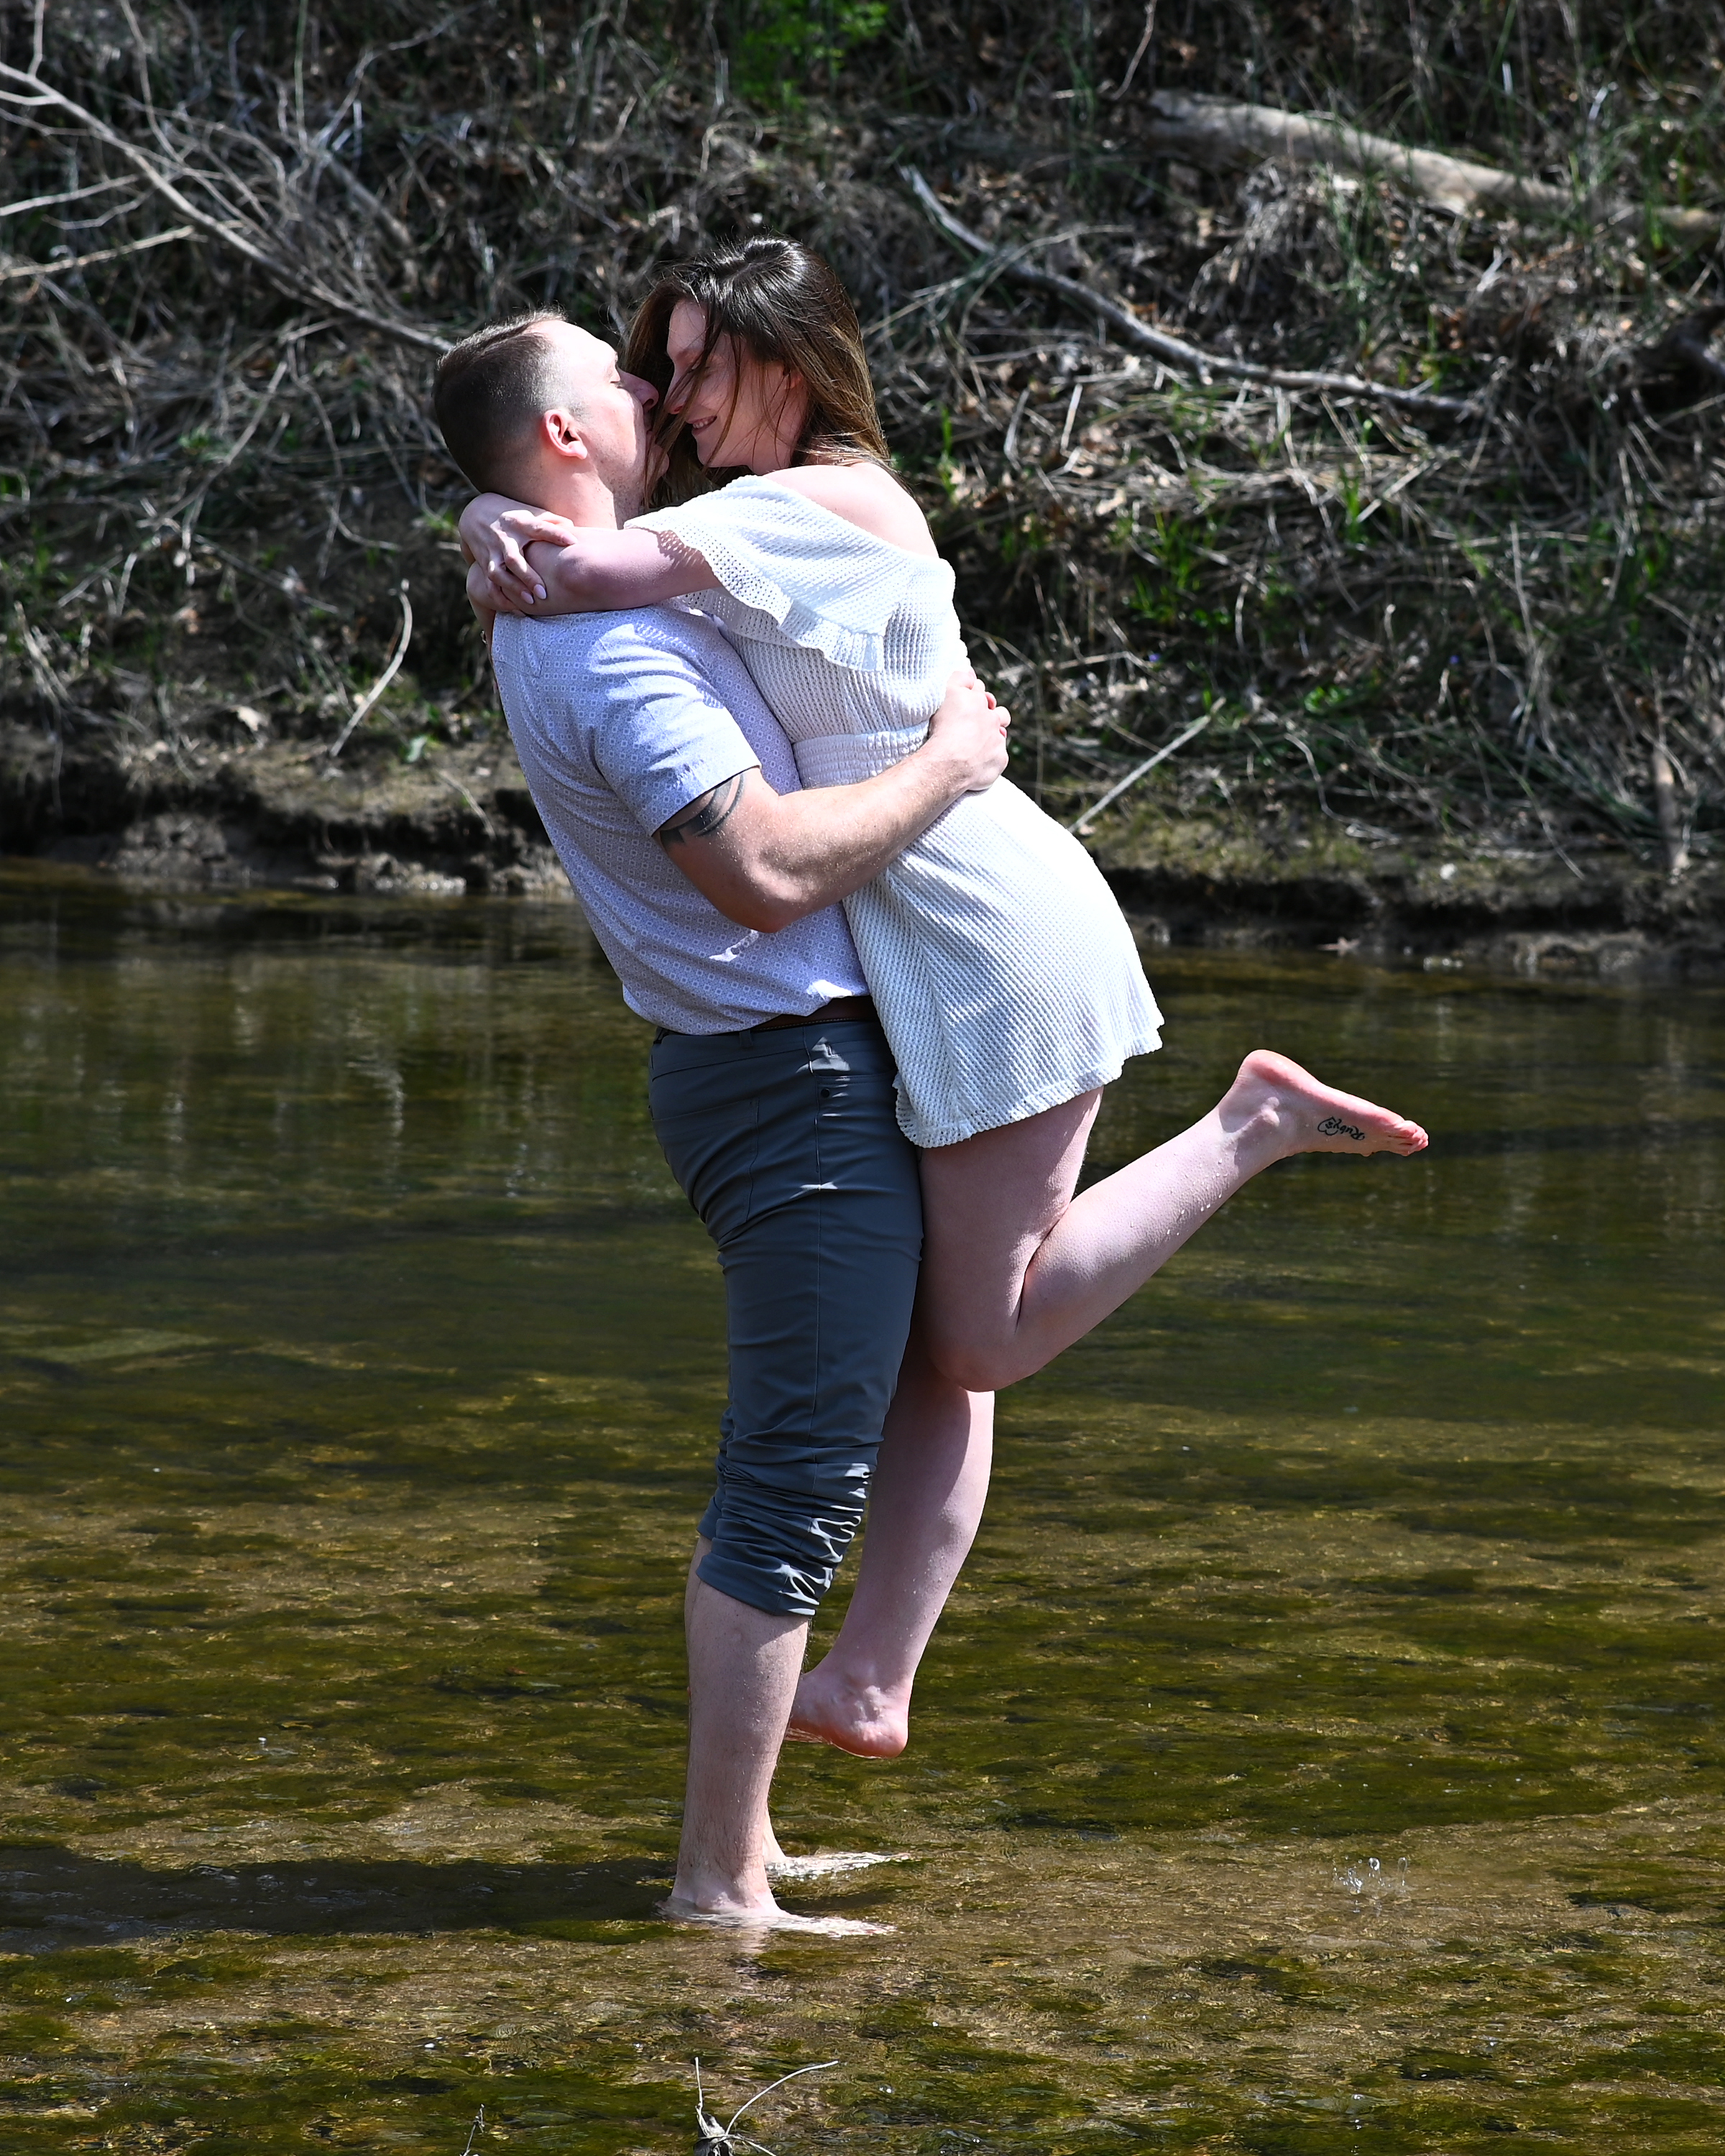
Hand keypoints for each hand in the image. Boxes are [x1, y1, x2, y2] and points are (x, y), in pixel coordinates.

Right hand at [457, 494, 578, 610]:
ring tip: (530, 603)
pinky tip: (516, 610)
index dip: (555, 534)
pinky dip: (500, 599)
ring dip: (512, 589)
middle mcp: (504, 539)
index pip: (539, 527)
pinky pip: (489, 586)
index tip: (572, 542)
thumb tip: (573, 528)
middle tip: (544, 594)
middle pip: (513, 559)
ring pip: (497, 574)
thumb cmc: (514, 518)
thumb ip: (551, 520)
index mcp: (519, 523)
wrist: (475, 516)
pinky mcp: (484, 565)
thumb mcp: (530, 512)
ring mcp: (492, 553)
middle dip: (527, 577)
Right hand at [922, 667, 1010, 794]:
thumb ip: (960, 678)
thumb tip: (971, 673)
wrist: (947, 763)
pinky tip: (976, 762)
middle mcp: (992, 719)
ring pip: (1000, 735)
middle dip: (991, 714)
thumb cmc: (943, 728)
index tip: (963, 703)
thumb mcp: (946, 693)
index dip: (971, 695)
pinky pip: (998, 757)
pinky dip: (990, 758)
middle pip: (998, 712)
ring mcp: (997, 741)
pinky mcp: (999, 760)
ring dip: (993, 736)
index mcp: (979, 701)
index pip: (979, 692)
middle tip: (975, 723)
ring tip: (978, 743)